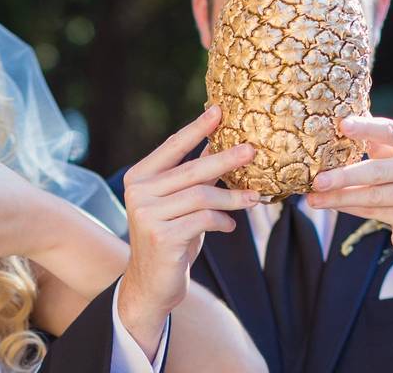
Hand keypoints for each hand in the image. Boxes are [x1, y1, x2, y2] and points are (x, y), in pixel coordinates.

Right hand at [118, 105, 258, 358]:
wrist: (151, 283)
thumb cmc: (170, 234)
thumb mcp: (179, 201)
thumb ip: (193, 174)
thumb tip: (220, 140)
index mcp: (138, 177)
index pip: (172, 146)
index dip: (197, 128)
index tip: (219, 110)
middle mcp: (138, 192)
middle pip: (191, 169)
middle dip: (226, 159)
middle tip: (253, 150)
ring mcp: (147, 215)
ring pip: (202, 196)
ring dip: (233, 197)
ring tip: (254, 198)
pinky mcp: (162, 237)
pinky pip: (204, 220)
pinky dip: (223, 221)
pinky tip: (230, 226)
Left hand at [307, 116, 392, 302]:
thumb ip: (375, 138)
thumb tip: (338, 117)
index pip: (390, 130)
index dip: (366, 128)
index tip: (342, 125)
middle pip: (378, 170)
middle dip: (343, 175)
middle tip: (316, 179)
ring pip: (373, 195)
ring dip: (339, 196)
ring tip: (313, 198)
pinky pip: (375, 211)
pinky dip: (348, 208)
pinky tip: (329, 204)